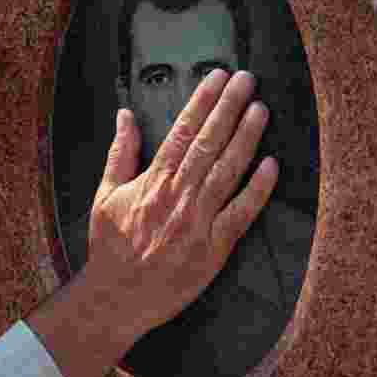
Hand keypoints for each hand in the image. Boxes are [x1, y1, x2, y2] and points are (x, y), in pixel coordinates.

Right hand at [85, 69, 278, 338]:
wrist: (116, 297)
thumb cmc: (110, 248)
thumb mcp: (105, 195)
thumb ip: (120, 153)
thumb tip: (125, 116)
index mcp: (153, 181)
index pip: (182, 131)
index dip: (202, 102)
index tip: (217, 78)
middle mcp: (178, 196)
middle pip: (209, 143)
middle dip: (229, 108)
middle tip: (247, 80)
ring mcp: (198, 222)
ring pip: (228, 171)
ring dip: (246, 138)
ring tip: (260, 109)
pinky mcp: (215, 248)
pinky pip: (241, 213)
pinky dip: (257, 189)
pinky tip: (271, 165)